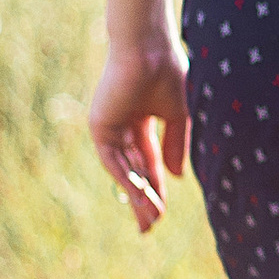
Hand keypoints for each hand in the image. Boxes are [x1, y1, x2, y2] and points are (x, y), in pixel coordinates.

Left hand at [89, 29, 189, 229]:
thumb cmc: (167, 73)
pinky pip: (114, 160)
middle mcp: (124, 125)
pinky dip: (127, 180)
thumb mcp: (178, 116)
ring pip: (124, 170)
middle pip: (134, 171)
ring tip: (149, 220)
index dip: (156, 187)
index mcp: (142, 119)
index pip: (149, 161)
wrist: (149, 50)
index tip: (162, 213)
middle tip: (150, 227)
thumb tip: (177, 177)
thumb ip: (175, 145)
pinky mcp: (100, 126)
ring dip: (137, 195)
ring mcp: (110, 127)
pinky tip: (141, 198)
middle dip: (144, 198)